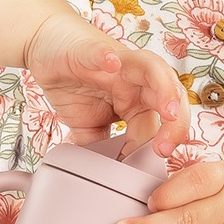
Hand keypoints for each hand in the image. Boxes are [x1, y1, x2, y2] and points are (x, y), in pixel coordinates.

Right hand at [24, 12, 189, 155]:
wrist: (48, 45)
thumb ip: (101, 146)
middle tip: (166, 149)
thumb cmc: (72, 80)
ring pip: (154, 71)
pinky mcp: (94, 48)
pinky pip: (105, 52)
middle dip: (175, 124)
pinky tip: (111, 64)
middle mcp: (136, 79)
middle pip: (170, 97)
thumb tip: (107, 177)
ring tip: (167, 110)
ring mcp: (120, 61)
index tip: (153, 168)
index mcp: (137, 99)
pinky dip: (108, 57)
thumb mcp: (87, 124)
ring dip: (164, 90)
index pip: (160, 125)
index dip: (160, 146)